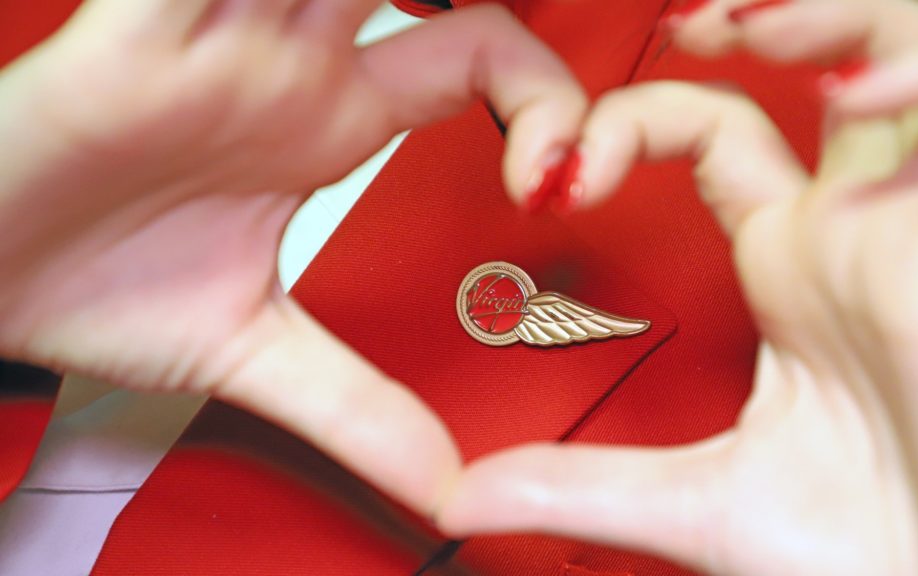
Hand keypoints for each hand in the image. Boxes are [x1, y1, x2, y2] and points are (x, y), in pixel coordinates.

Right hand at [0, 0, 585, 515]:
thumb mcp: (252, 352)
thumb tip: (440, 485)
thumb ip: (354, 406)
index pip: (477, 53)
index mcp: (329, 119)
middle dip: (510, 21)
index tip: (556, 185)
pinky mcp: (138, 30)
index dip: (542, 100)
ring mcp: (222, 32)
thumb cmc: (93, 287)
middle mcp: (291, 60)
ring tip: (480, 16)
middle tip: (568, 49)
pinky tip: (288, 11)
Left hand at [440, 1, 917, 572]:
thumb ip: (576, 483)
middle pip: (815, 69)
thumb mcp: (693, 502)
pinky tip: (850, 82)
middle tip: (683, 25)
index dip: (640, 122)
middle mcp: (859, 233)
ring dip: (829, 16)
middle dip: (753, 24)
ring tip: (745, 23)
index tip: (563, 172)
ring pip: (902, 59)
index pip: (716, 137)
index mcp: (794, 269)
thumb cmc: (865, 552)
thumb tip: (461, 494)